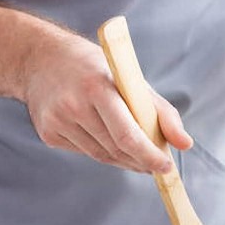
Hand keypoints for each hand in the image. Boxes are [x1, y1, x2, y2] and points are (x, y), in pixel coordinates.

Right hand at [20, 32, 192, 171]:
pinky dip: (103, 152)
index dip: (149, 155)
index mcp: (97, 87)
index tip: (166, 166)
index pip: (127, 135)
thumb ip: (161, 112)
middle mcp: (74, 105)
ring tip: (138, 155)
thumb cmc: (92, 66)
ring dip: (125, 160)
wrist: (38, 58)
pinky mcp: (48, 133)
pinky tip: (109, 141)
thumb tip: (185, 144)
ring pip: (101, 156)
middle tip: (157, 164)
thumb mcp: (129, 78)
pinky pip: (85, 152)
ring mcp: (58, 121)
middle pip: (116, 149)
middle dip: (141, 161)